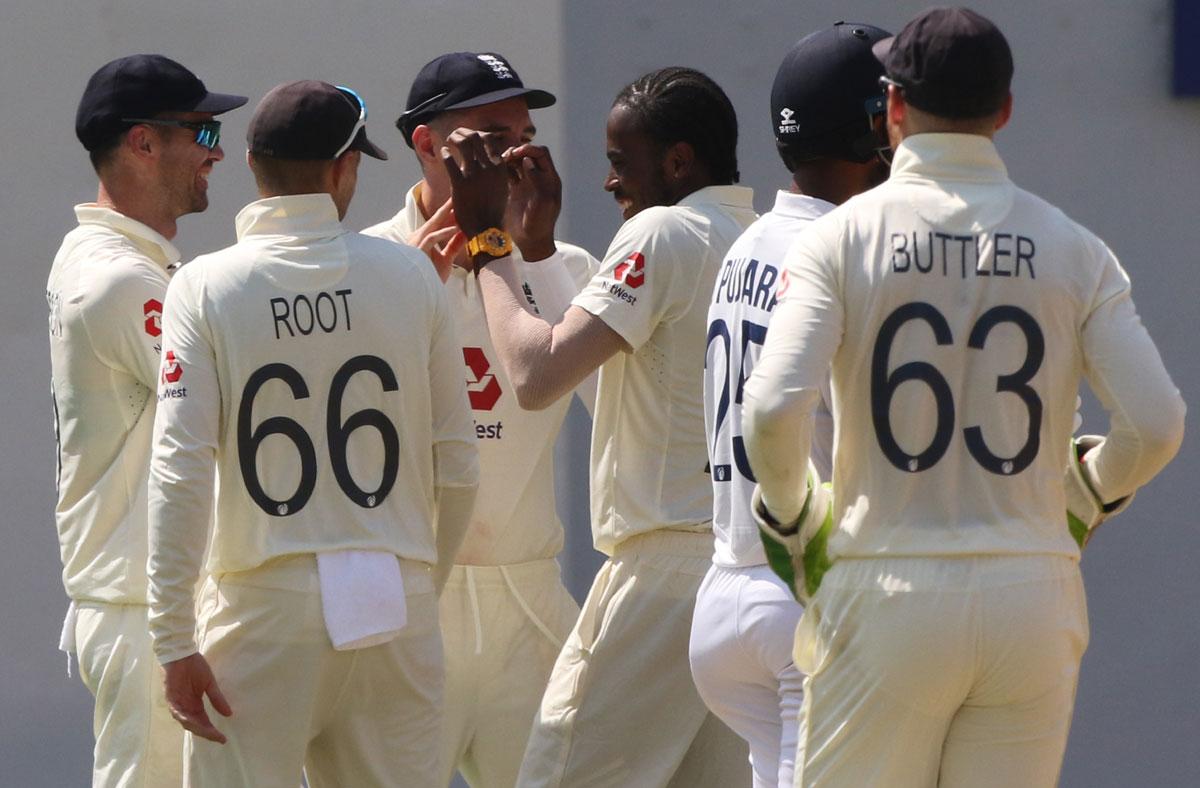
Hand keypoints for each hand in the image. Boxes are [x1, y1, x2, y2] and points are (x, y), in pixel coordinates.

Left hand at [163, 653, 231, 743]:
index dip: (212, 731)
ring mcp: (177, 704)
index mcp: (194, 705)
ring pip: (186, 721)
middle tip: (219, 738)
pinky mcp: (170, 698)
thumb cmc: (195, 666)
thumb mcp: (209, 683)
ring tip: (209, 732)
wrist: (182, 653)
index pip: (204, 722)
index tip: (224, 738)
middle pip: (195, 726)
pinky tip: (192, 721)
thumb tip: (229, 714)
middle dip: (206, 733)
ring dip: (197, 727)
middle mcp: (185, 708)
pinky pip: (176, 711)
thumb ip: (217, 698)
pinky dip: (184, 717)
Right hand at [407, 197, 466, 279]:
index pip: (439, 223)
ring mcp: (416, 243)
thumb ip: (454, 245)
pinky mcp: (418, 250)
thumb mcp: (446, 259)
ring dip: (448, 217)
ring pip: (434, 225)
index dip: (450, 213)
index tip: (462, 204)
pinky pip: (432, 238)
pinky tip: (457, 228)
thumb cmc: (430, 277)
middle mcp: (418, 237)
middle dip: (448, 207)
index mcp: (424, 238)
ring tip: (461, 208)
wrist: (420, 294)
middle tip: (460, 194)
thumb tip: (465, 232)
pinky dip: (444, 232)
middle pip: (436, 219)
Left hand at [441, 128, 508, 236]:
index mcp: (499, 167)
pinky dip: (445, 153)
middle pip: (475, 136)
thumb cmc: (493, 210)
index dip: (477, 134)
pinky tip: (444, 153)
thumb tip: (492, 158)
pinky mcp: (459, 183)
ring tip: (449, 141)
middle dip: (463, 132)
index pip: (489, 138)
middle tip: (455, 136)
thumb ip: (497, 171)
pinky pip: (449, 160)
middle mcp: (488, 167)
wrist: (486, 229)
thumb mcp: (502, 187)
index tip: (470, 137)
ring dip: (454, 138)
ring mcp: (474, 174)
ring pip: (463, 143)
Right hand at [503, 144, 561, 261]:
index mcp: (550, 179)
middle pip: (528, 154)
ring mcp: (526, 184)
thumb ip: (537, 180)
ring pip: (517, 162)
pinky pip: (509, 173)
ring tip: (498, 163)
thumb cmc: (539, 225)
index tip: (516, 154)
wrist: (531, 242)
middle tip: (505, 157)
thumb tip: (527, 160)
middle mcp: (539, 178)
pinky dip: (502, 168)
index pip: (541, 153)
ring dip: (508, 158)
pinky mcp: (515, 191)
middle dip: (517, 151)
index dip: (529, 149)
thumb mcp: (542, 203)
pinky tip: (494, 171)